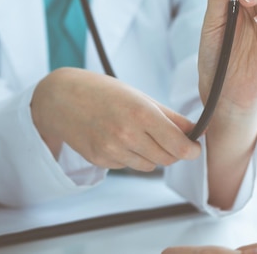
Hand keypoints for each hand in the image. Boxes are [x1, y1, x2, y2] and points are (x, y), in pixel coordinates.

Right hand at [30, 67, 200, 169]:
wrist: (61, 98)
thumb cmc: (103, 92)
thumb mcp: (140, 96)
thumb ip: (171, 117)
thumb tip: (196, 132)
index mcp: (141, 114)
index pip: (178, 146)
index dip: (192, 150)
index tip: (194, 147)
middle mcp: (127, 135)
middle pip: (167, 159)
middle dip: (174, 152)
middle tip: (171, 138)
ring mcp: (112, 150)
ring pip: (150, 165)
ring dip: (153, 154)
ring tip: (139, 133)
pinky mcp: (100, 160)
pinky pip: (129, 165)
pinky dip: (132, 155)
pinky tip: (119, 138)